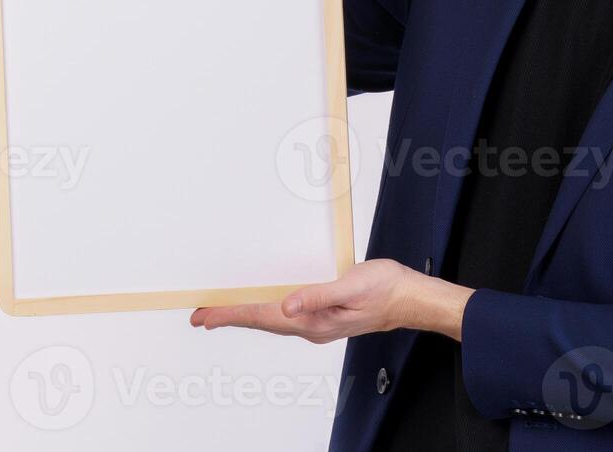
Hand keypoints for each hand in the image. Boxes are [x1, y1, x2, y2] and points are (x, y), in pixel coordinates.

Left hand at [189, 259, 473, 343]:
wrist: (412, 298)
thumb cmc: (387, 290)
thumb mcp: (351, 286)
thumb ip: (317, 296)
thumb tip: (286, 306)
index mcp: (315, 321)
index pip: (263, 317)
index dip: (231, 314)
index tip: (205, 315)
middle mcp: (312, 326)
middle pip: (261, 322)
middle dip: (229, 318)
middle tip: (200, 316)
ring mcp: (318, 323)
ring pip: (272, 320)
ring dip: (245, 315)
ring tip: (221, 313)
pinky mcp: (324, 314)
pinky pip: (286, 314)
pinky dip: (266, 310)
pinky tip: (263, 306)